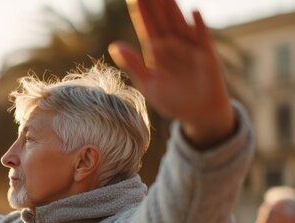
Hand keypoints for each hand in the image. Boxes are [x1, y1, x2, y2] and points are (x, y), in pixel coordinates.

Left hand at [109, 0, 234, 148]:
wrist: (198, 114)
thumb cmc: (172, 100)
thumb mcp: (148, 85)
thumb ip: (133, 65)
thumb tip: (114, 45)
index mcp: (157, 51)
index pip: (146, 27)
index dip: (141, 11)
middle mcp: (173, 45)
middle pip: (162, 20)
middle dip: (155, 3)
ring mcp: (191, 48)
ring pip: (180, 24)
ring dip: (174, 9)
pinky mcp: (207, 56)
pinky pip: (202, 39)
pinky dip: (199, 27)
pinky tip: (193, 12)